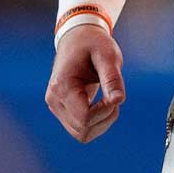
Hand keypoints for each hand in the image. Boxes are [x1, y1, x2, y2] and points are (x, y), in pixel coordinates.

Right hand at [45, 24, 126, 142]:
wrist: (78, 38)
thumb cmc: (93, 43)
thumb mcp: (107, 55)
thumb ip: (112, 78)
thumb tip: (119, 100)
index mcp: (62, 86)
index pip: (85, 118)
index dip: (106, 111)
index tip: (115, 93)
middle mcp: (54, 100)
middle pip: (83, 130)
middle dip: (106, 117)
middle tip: (114, 93)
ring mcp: (56, 107)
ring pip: (82, 134)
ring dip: (102, 122)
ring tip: (109, 98)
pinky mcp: (62, 110)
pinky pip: (81, 130)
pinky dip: (97, 122)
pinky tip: (103, 104)